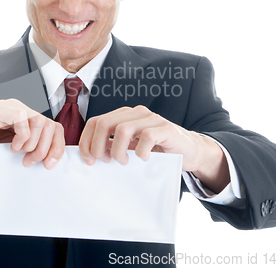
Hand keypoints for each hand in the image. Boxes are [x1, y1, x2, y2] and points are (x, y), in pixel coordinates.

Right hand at [0, 99, 64, 184]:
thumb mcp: (12, 153)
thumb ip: (30, 152)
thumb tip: (52, 163)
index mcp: (27, 121)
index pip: (53, 127)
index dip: (57, 146)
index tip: (50, 165)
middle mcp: (20, 110)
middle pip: (49, 124)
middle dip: (45, 148)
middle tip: (31, 163)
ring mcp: (8, 108)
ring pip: (39, 120)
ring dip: (34, 144)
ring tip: (21, 156)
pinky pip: (21, 117)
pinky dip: (22, 136)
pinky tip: (12, 147)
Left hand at [78, 105, 229, 192]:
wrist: (188, 150)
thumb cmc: (156, 150)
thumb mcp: (130, 147)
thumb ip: (112, 146)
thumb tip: (89, 156)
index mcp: (123, 115)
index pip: (95, 121)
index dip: (87, 141)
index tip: (88, 160)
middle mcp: (135, 113)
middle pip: (104, 123)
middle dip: (98, 146)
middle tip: (105, 161)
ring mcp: (151, 118)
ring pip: (122, 129)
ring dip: (118, 150)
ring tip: (123, 162)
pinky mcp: (166, 128)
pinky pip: (147, 136)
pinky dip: (141, 151)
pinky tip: (143, 159)